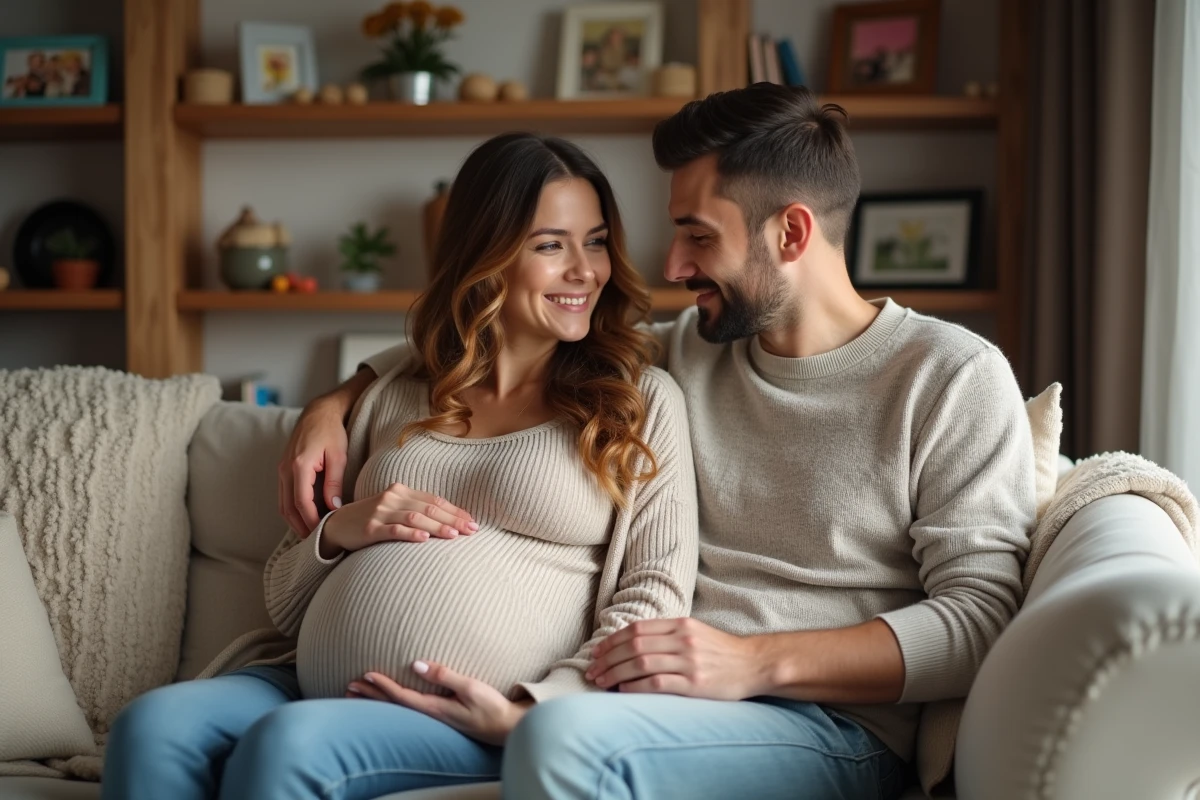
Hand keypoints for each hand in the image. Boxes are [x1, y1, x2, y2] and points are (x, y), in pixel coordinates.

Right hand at [278, 399, 349, 536]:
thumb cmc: (332, 432)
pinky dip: (293, 509)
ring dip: (294, 520)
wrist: (318, 412)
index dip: (311, 522)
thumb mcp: (339, 456)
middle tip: (315, 542)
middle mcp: (285, 470)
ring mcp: (281, 470)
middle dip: (300, 526)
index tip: (322, 534)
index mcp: (299, 466)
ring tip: (310, 533)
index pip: (302, 503)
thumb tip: (334, 507)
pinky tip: (306, 516)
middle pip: (288, 508)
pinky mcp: (283, 469)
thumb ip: (334, 482)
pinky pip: (284, 495)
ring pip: (283, 504)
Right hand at [320, 483, 477, 558]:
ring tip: (454, 535)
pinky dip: (410, 534)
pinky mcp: (369, 528)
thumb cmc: (372, 519)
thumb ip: (416, 510)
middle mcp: (392, 498)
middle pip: (428, 508)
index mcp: (401, 491)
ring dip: (436, 526)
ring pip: (414, 518)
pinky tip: (424, 539)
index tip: (473, 521)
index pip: (434, 500)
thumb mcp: (394, 509)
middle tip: (471, 530)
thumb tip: (450, 521)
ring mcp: (380, 513)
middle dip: (452, 519)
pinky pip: (393, 530)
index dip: (455, 511)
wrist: (337, 525)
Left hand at [347, 661, 529, 745]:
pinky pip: (410, 708)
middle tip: (349, 687)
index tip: (366, 675)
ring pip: (399, 708)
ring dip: (378, 700)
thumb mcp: (470, 687)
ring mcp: (435, 717)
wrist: (506, 727)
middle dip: (371, 695)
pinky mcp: (441, 716)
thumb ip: (443, 675)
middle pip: (394, 705)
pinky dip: (394, 702)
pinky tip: (391, 699)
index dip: (382, 685)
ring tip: (359, 695)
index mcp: (435, 708)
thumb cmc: (491, 707)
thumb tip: (416, 663)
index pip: (401, 696)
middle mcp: (431, 715)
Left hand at [585, 618, 769, 699]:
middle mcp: (682, 640)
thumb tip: (633, 643)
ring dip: (615, 673)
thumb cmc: (722, 651)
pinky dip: (634, 686)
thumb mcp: (695, 633)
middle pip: (634, 646)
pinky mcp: (694, 684)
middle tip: (592, 670)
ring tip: (601, 682)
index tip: (597, 652)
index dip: (613, 640)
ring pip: (641, 663)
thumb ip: (668, 635)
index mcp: (681, 625)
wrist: (755, 664)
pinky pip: (657, 684)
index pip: (637, 629)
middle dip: (608, 658)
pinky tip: (622, 690)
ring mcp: (689, 662)